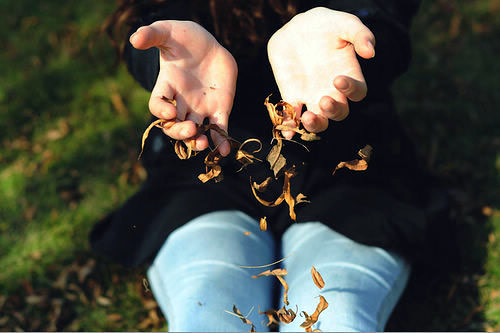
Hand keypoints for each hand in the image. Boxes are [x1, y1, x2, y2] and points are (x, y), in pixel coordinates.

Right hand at [130, 20, 236, 155]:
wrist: (209, 44)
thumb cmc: (184, 37)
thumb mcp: (167, 32)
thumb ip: (152, 35)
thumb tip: (134, 39)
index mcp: (167, 87)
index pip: (157, 106)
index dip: (161, 111)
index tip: (169, 111)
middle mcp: (181, 103)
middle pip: (174, 126)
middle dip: (180, 132)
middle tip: (190, 129)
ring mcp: (200, 108)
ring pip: (195, 133)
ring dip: (197, 142)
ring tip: (202, 144)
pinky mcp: (219, 109)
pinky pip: (219, 129)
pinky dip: (221, 141)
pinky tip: (224, 152)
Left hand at [267, 7, 374, 137]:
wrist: (296, 28)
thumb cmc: (326, 25)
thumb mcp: (344, 23)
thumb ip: (360, 34)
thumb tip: (370, 52)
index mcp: (349, 75)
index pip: (357, 93)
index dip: (351, 90)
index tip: (338, 79)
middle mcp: (333, 91)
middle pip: (339, 113)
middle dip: (333, 111)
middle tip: (324, 100)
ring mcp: (312, 97)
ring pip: (319, 121)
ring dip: (315, 124)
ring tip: (307, 117)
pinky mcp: (292, 97)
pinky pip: (293, 117)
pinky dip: (289, 125)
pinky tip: (286, 130)